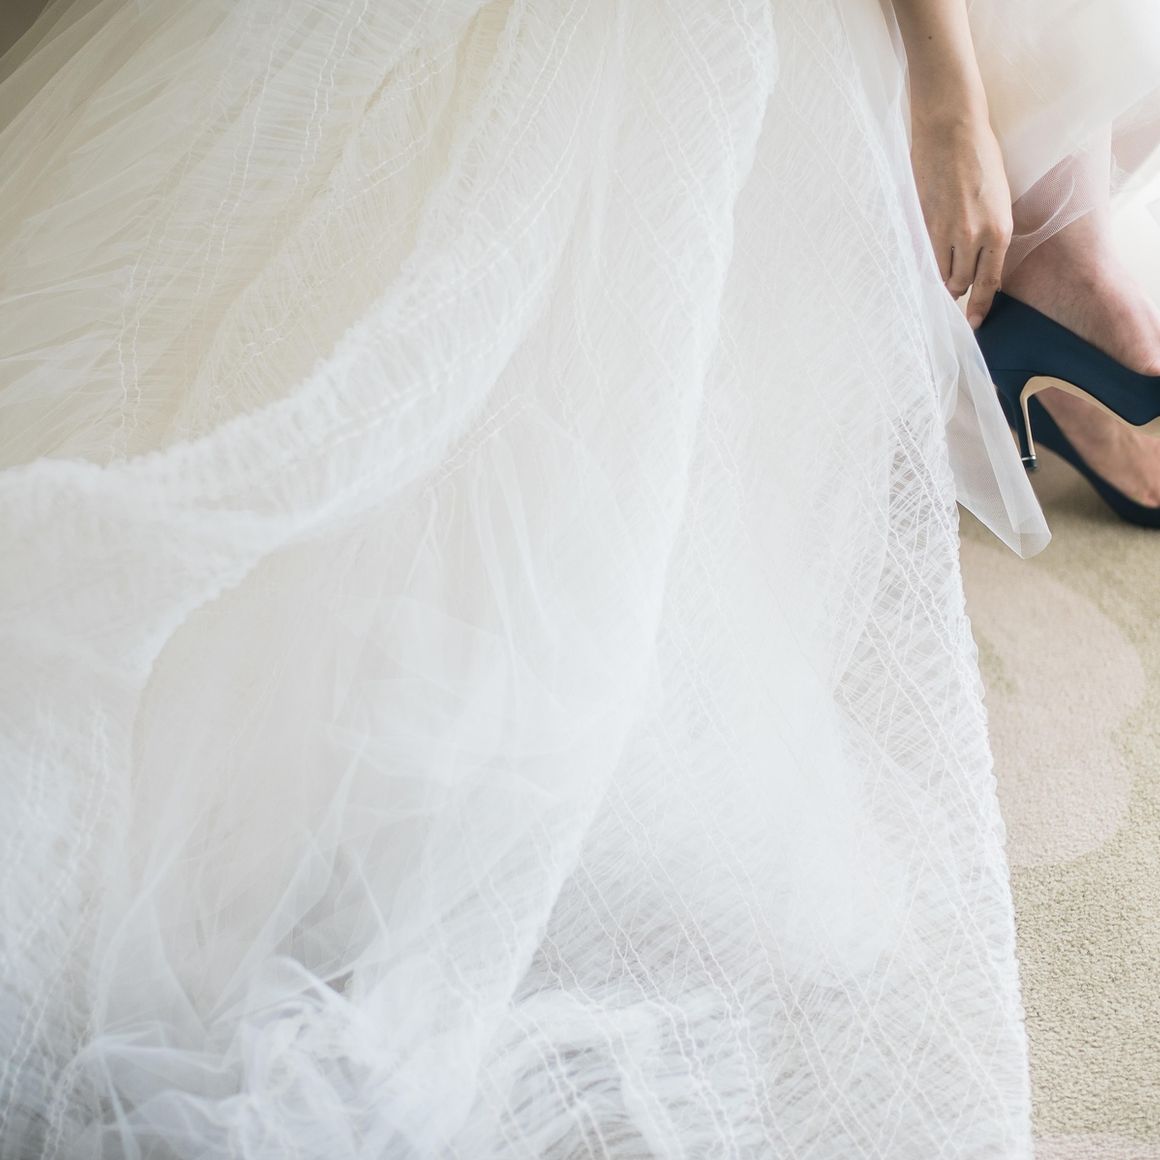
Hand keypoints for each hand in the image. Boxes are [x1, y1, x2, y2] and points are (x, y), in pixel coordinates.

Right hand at [910, 113, 1012, 328]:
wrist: (951, 128)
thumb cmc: (978, 155)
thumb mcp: (997, 197)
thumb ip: (989, 231)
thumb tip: (977, 257)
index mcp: (999, 230)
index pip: (989, 282)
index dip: (980, 307)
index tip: (974, 322)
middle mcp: (974, 237)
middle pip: (961, 283)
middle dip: (957, 288)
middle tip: (952, 287)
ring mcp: (946, 233)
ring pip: (941, 274)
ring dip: (941, 276)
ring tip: (940, 267)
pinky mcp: (923, 224)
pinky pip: (924, 256)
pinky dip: (926, 260)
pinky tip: (927, 253)